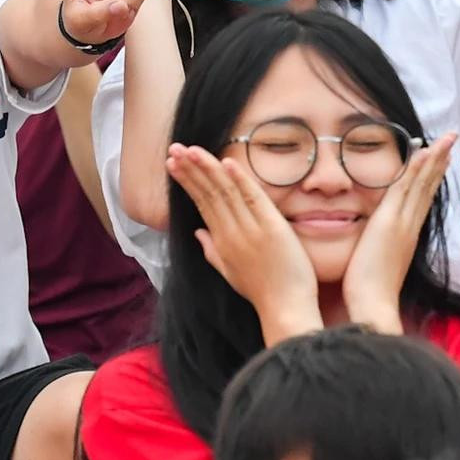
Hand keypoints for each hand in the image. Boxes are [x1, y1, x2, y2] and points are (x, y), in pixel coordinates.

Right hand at [169, 143, 321, 338]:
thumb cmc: (263, 293)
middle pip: (208, 193)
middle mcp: (231, 233)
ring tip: (192, 150)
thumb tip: (198, 232)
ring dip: (208, 168)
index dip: (187, 181)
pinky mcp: (272, 228)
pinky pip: (253, 198)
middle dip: (191, 169)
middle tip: (174, 148)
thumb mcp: (230, 272)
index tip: (174, 163)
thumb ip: (212, 251)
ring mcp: (250, 230)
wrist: (285, 310)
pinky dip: (241, 179)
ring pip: (225, 192)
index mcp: (221, 242)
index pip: (201, 203)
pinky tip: (227, 162)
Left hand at [341, 131, 456, 332]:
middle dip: (441, 160)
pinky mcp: (390, 222)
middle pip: (429, 186)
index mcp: (408, 235)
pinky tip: (423, 150)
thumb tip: (379, 243)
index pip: (423, 198)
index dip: (433, 175)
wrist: (373, 307)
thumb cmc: (370, 292)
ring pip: (422, 183)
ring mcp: (403, 223)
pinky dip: (416, 168)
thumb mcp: (380, 264)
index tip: (441, 157)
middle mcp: (410, 226)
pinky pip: (405, 188)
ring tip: (446, 138)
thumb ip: (383, 249)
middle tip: (452, 139)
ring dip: (434, 157)